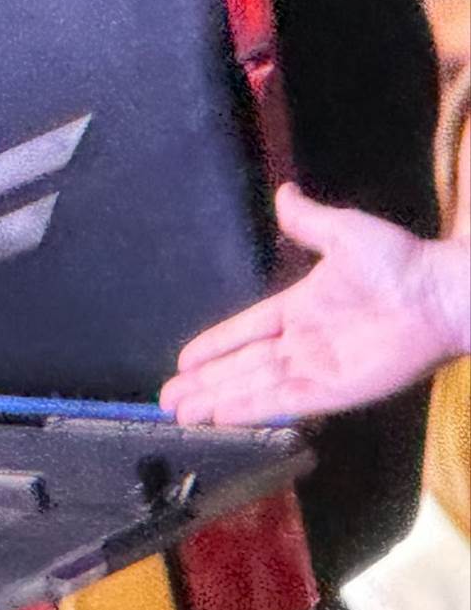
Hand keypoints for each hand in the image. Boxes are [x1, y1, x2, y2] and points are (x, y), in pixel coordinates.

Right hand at [160, 183, 468, 425]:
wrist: (442, 293)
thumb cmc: (401, 262)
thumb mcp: (345, 232)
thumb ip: (308, 219)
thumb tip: (283, 192)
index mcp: (301, 308)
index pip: (245, 331)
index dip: (214, 346)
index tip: (183, 361)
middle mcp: (303, 343)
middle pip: (241, 368)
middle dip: (203, 384)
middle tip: (166, 401)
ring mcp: (317, 370)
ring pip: (253, 389)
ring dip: (215, 401)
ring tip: (180, 414)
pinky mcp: (334, 391)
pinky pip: (281, 402)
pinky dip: (248, 410)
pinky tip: (219, 416)